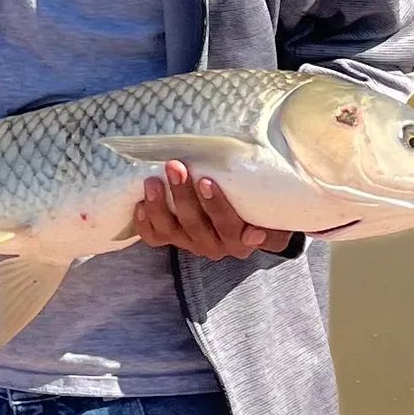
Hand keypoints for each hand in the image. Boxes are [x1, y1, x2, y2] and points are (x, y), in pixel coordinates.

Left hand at [133, 161, 293, 260]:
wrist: (247, 226)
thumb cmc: (260, 212)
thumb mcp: (274, 220)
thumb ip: (272, 230)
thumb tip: (256, 234)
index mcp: (240, 242)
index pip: (228, 226)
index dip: (216, 206)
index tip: (207, 181)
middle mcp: (214, 247)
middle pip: (195, 224)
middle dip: (183, 195)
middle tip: (176, 167)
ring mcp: (190, 244)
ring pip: (170, 230)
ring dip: (159, 205)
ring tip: (152, 181)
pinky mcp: (171, 240)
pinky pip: (154, 237)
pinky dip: (144, 222)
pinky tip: (139, 203)